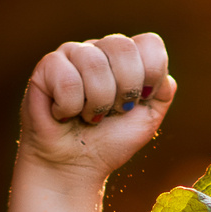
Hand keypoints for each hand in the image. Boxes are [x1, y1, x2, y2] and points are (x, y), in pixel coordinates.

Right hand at [17, 32, 176, 184]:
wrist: (75, 167)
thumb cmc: (109, 142)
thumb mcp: (148, 120)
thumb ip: (163, 92)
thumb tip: (162, 76)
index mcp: (127, 58)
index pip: (149, 43)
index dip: (151, 75)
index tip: (138, 102)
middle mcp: (101, 49)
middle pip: (123, 47)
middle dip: (125, 90)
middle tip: (114, 111)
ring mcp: (73, 54)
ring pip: (94, 64)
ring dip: (97, 103)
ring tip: (89, 116)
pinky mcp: (47, 66)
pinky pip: (67, 79)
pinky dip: (70, 107)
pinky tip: (64, 114)